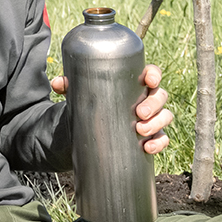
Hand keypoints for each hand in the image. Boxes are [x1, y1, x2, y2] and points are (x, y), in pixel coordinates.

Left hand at [50, 62, 174, 154]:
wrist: (90, 129)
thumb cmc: (91, 104)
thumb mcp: (79, 94)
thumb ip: (69, 86)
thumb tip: (58, 83)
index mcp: (133, 83)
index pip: (151, 74)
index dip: (154, 75)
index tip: (149, 80)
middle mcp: (146, 99)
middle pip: (159, 96)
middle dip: (153, 104)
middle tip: (139, 113)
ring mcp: (150, 118)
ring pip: (164, 116)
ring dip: (157, 123)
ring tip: (140, 130)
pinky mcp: (151, 135)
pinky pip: (162, 139)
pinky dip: (159, 143)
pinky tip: (148, 147)